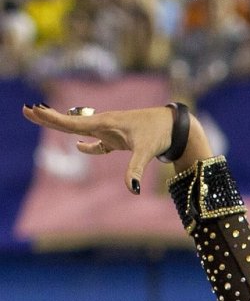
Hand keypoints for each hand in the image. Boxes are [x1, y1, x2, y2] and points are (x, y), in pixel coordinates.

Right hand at [21, 102, 199, 193]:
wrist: (173, 126)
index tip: (34, 111)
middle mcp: (104, 124)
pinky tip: (79, 147)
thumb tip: (131, 190)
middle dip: (49, 118)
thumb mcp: (146, 151)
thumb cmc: (159, 134)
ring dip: (63, 127)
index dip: (52, 120)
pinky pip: (99, 142)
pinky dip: (89, 145)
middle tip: (26, 110)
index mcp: (105, 124)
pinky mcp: (120, 139)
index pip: (72, 124)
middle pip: (71, 123)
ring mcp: (111, 131)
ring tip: (44, 120)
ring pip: (81, 130)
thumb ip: (135, 169)